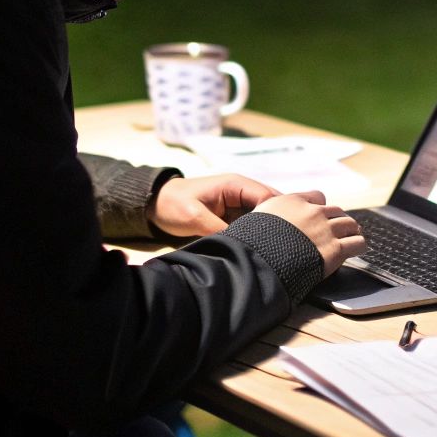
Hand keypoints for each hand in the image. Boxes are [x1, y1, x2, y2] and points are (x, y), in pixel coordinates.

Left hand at [149, 174, 278, 237]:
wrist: (156, 205)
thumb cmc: (173, 205)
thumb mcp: (195, 217)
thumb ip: (219, 228)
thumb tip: (241, 245)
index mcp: (236, 185)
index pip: (268, 197)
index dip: (278, 215)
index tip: (279, 237)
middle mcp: (242, 192)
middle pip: (270, 207)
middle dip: (276, 224)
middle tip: (280, 247)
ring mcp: (238, 204)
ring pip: (262, 217)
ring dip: (266, 231)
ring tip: (272, 251)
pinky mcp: (233, 216)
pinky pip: (251, 224)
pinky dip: (255, 235)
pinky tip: (259, 249)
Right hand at [252, 191, 365, 274]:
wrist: (260, 262)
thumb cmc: (253, 244)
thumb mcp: (254, 220)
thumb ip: (266, 217)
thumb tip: (261, 221)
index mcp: (292, 202)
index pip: (316, 197)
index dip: (320, 206)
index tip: (321, 214)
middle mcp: (312, 212)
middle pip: (335, 211)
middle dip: (338, 220)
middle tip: (340, 228)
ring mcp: (326, 230)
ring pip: (350, 224)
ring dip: (352, 231)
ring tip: (354, 236)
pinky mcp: (335, 249)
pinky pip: (357, 243)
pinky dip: (359, 245)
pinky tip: (358, 248)